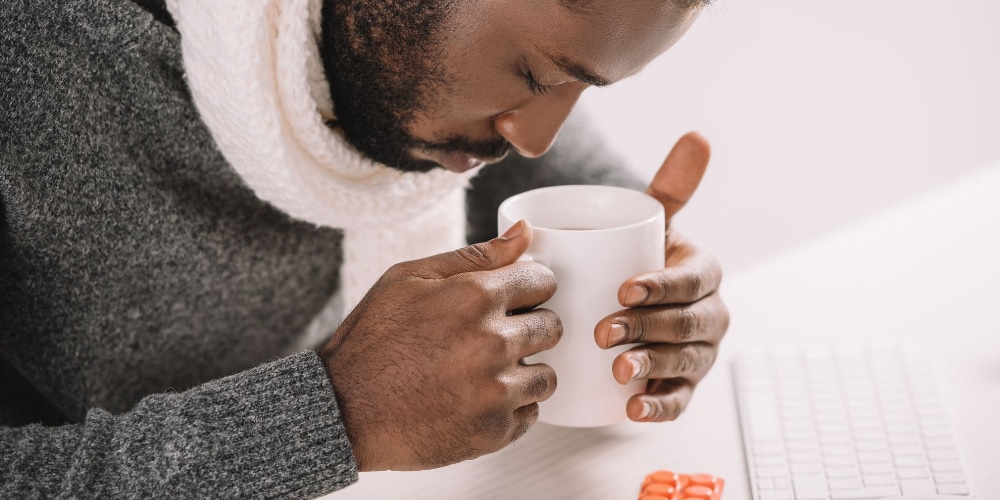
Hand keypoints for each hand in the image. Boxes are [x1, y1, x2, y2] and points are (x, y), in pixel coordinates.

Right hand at [318, 221, 559, 470]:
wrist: (342, 410)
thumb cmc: (372, 340)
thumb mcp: (409, 279)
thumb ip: (475, 255)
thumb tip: (525, 232)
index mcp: (475, 297)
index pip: (544, 281)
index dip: (528, 288)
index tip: (512, 300)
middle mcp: (493, 343)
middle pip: (552, 327)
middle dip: (530, 327)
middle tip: (492, 339)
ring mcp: (496, 391)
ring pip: (546, 375)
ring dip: (523, 371)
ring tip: (483, 373)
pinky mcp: (493, 431)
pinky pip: (529, 414)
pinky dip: (510, 409)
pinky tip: (475, 400)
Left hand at [594, 132, 728, 421]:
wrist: (631, 300)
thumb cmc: (640, 258)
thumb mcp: (652, 225)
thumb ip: (671, 187)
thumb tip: (698, 135)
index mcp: (705, 273)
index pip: (692, 281)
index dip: (663, 286)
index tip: (625, 289)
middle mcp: (711, 315)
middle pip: (688, 325)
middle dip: (651, 329)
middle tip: (605, 330)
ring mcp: (700, 354)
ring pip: (686, 364)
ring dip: (654, 369)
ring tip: (619, 371)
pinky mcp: (684, 386)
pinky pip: (680, 402)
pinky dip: (659, 409)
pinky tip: (633, 411)